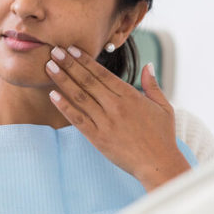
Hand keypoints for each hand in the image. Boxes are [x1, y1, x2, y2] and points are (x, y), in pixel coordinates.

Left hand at [45, 46, 190, 190]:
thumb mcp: (164, 107)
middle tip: (54, 51)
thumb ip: (153, 85)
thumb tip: (148, 65)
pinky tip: (52, 95)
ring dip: (63, 80)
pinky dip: (64, 107)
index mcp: (130, 96)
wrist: (158, 164)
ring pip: (80, 97)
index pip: (102, 73)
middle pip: (88, 81)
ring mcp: (106, 122)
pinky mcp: (98, 138)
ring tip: (49, 67)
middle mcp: (116, 106)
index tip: (72, 49)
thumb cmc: (163, 136)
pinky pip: (78, 119)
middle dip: (69, 64)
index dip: (85, 60)